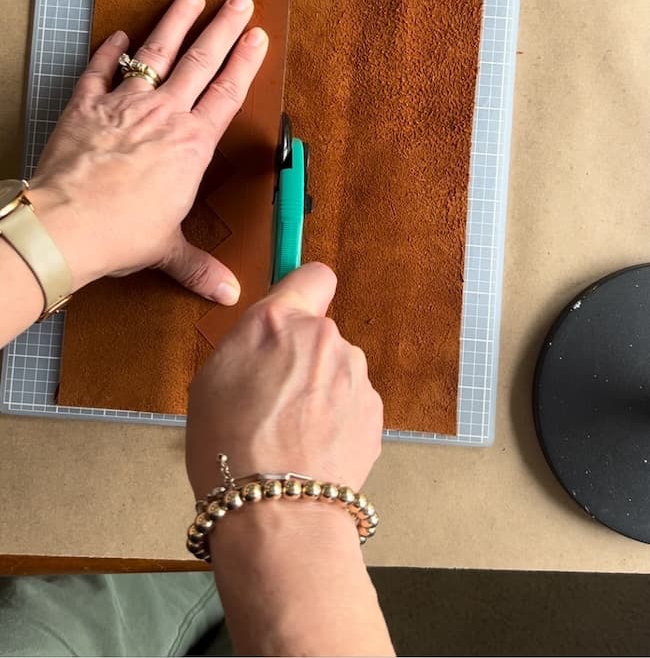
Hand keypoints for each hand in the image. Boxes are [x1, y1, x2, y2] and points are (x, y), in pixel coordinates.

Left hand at [29, 0, 267, 304]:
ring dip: (175, 22)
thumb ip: (198, 266)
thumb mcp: (167, 250)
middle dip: (223, 28)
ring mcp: (125, 105)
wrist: (67, 225)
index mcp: (192, 145)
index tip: (257, 36)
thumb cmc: (121, 234)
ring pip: (156, 53)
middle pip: (200, 61)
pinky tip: (116, 37)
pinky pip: (100, 71)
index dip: (245, 62)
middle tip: (239, 1)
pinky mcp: (86, 105)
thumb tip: (228, 293)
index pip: (227, 93)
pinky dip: (107, 52)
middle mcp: (164, 115)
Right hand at [186, 262, 382, 498]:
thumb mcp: (210, 380)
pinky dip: (337, 420)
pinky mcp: (374, 411)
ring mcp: (356, 374)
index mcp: (279, 321)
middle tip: (272, 398)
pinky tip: (312, 450)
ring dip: (322, 390)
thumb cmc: (230, 449)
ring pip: (337, 370)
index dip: (304, 291)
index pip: (313, 274)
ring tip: (292, 433)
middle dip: (302, 356)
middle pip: (319, 333)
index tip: (294, 312)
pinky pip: (352, 404)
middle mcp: (324, 337)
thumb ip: (248, 343)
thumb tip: (267, 339)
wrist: (278, 513)